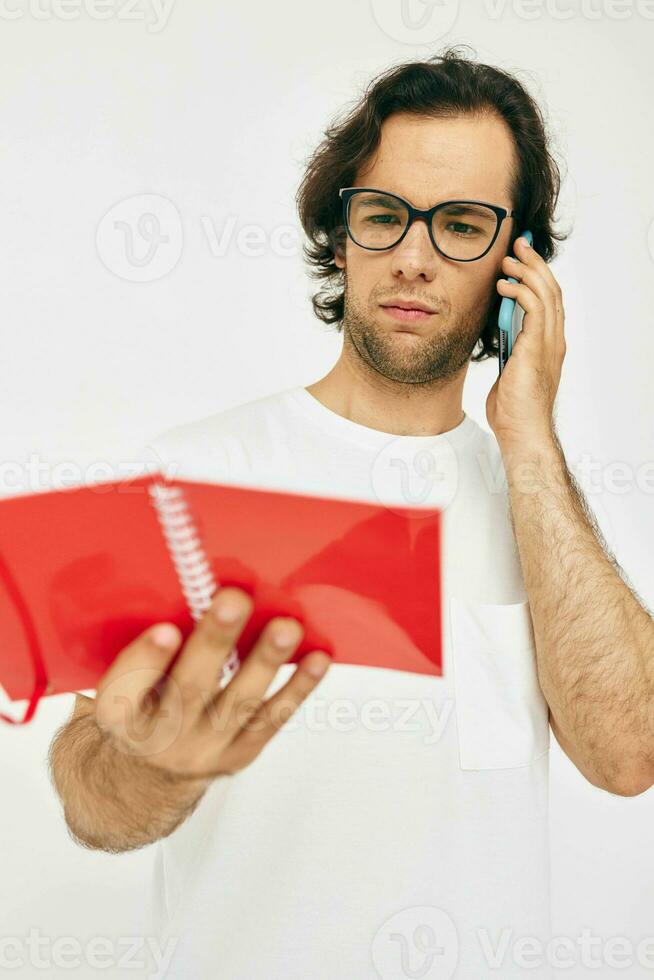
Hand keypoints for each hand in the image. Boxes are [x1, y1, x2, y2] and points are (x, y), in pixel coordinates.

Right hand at [91, 588, 331, 780]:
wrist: (149, 771)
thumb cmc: (140, 702)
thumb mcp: (122, 680)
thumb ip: (145, 647)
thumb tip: (189, 587)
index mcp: (118, 713)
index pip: (126, 688)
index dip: (147, 659)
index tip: (166, 629)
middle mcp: (160, 737)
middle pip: (189, 687)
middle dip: (214, 641)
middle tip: (234, 600)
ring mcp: (204, 748)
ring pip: (238, 702)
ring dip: (266, 661)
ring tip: (287, 628)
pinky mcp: (239, 753)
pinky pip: (272, 719)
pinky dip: (298, 688)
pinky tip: (317, 659)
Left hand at [486, 235, 565, 451]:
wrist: (522, 432)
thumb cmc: (513, 410)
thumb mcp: (510, 373)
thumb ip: (510, 352)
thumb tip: (500, 338)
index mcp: (550, 346)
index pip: (550, 302)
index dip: (538, 278)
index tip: (523, 261)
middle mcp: (554, 341)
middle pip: (551, 290)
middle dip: (535, 264)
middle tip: (519, 246)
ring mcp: (549, 344)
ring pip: (546, 293)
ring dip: (527, 272)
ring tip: (508, 259)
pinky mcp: (536, 348)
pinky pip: (534, 309)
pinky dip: (520, 292)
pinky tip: (505, 286)